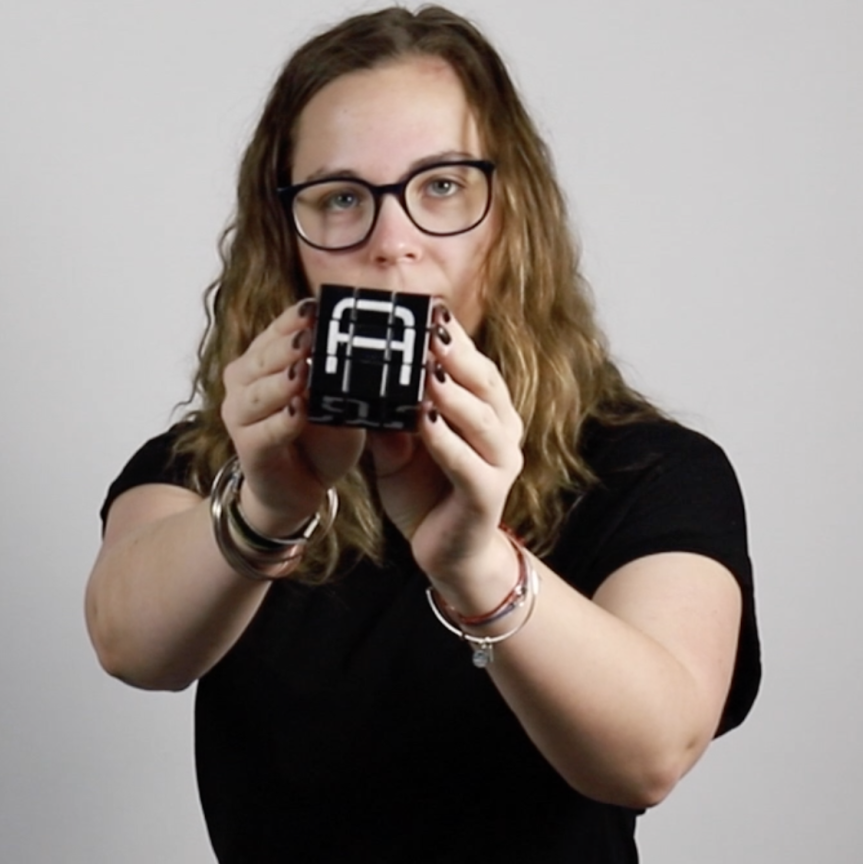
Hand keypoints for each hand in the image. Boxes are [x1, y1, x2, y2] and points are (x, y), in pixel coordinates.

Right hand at [219, 300, 365, 534]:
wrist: (300, 487)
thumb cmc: (319, 438)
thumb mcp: (339, 400)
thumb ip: (344, 377)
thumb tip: (374, 348)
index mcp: (264, 358)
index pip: (278, 329)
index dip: (296, 318)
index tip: (317, 307)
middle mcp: (244, 380)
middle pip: (264, 356)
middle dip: (288, 346)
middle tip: (311, 335)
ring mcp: (239, 414)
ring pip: (258, 392)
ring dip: (281, 381)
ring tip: (303, 371)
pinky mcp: (246, 447)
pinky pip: (263, 431)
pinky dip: (281, 422)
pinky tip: (298, 411)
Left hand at [370, 302, 524, 611]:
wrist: (448, 555)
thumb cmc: (426, 494)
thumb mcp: (399, 448)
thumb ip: (388, 416)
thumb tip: (359, 378)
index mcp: (487, 411)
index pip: (472, 364)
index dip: (452, 336)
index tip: (427, 308)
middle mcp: (503, 432)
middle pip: (483, 382)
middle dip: (456, 353)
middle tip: (429, 326)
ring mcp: (501, 464)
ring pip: (481, 419)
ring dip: (453, 392)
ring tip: (426, 367)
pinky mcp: (488, 496)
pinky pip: (468, 463)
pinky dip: (447, 441)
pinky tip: (425, 421)